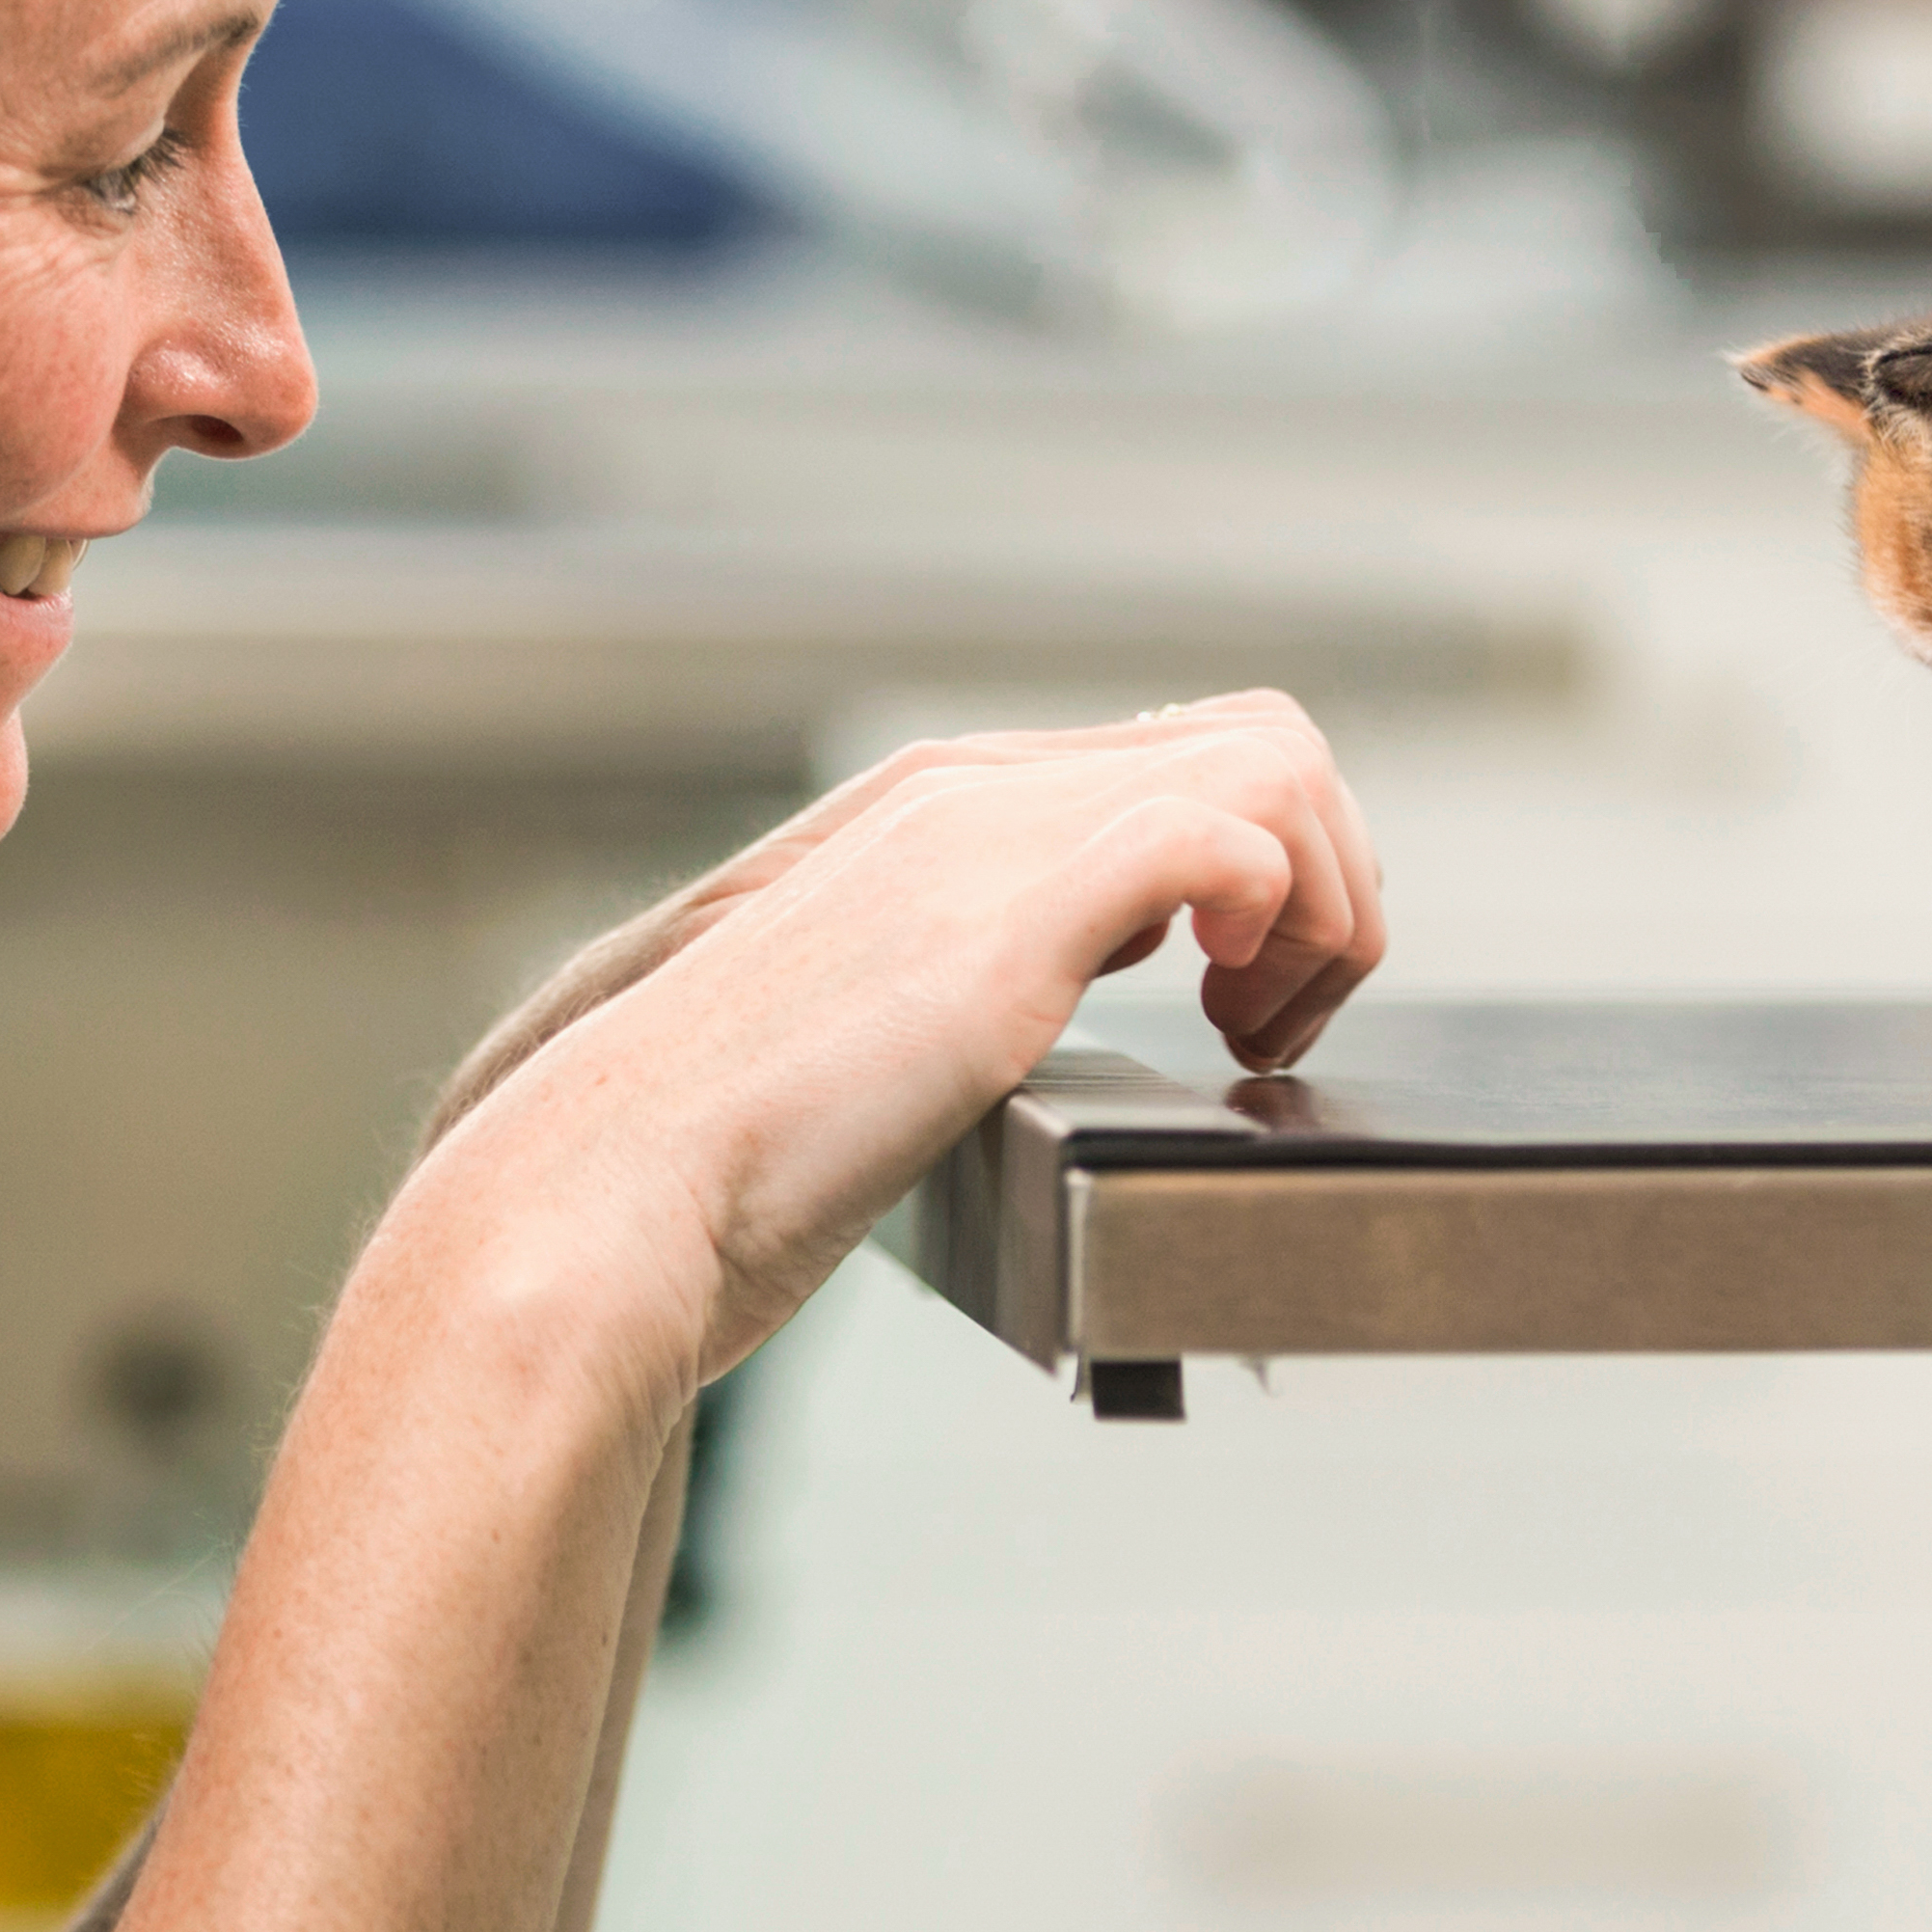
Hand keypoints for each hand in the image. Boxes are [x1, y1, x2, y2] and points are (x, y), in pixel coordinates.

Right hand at [453, 703, 1388, 1376]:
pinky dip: (1278, 917)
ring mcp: (992, 843)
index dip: (1266, 874)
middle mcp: (978, 793)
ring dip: (1324, 906)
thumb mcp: (885, 1015)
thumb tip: (1111, 953)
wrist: (606, 1192)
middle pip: (1265, 739)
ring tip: (1261, 1034)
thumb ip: (988, 959)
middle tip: (1274, 1024)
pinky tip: (1222, 1014)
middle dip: (1326, 879)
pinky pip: (1228, 838)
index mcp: (947, 807)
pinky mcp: (1008, 925)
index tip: (1239, 1003)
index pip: (1188, 757)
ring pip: (1279, 766)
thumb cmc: (724, 1152)